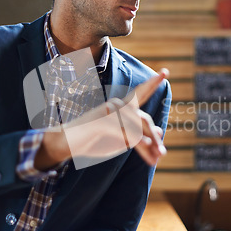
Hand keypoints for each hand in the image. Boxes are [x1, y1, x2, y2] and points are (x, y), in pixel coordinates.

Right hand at [37, 69, 168, 168]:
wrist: (66, 144)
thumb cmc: (93, 140)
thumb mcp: (120, 140)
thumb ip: (139, 135)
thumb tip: (159, 129)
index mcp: (120, 108)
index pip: (139, 93)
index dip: (152, 82)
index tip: (165, 71)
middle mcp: (115, 106)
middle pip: (143, 119)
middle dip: (155, 138)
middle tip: (162, 154)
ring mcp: (107, 112)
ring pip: (136, 126)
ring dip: (148, 144)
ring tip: (155, 158)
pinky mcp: (100, 122)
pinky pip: (124, 131)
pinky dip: (136, 140)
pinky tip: (144, 146)